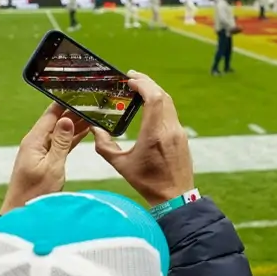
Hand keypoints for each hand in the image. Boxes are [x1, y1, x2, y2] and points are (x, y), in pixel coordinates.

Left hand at [0, 102, 89, 213]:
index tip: (80, 92)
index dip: (65, 102)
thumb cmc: (35, 194)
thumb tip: (66, 120)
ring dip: (75, 123)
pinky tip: (85, 131)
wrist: (22, 213)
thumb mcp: (52, 167)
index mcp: (34, 140)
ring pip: (60, 131)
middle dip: (74, 111)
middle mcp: (36, 142)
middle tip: (92, 101)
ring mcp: (40, 151)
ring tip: (93, 113)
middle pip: (56, 121)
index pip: (51, 114)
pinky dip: (72, 137)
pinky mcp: (45, 160)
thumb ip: (60, 143)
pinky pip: (61, 143)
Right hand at [92, 71, 193, 205]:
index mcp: (154, 134)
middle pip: (162, 95)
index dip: (143, 84)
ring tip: (139, 88)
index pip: (154, 98)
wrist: (175, 197)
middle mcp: (169, 129)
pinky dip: (160, 103)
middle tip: (132, 77)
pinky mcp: (181, 136)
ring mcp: (178, 132)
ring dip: (154, 92)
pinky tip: (149, 105)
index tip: (129, 79)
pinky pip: (171, 112)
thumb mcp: (121, 165)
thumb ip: (105, 146)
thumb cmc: (147, 182)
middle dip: (148, 83)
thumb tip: (94, 130)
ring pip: (168, 103)